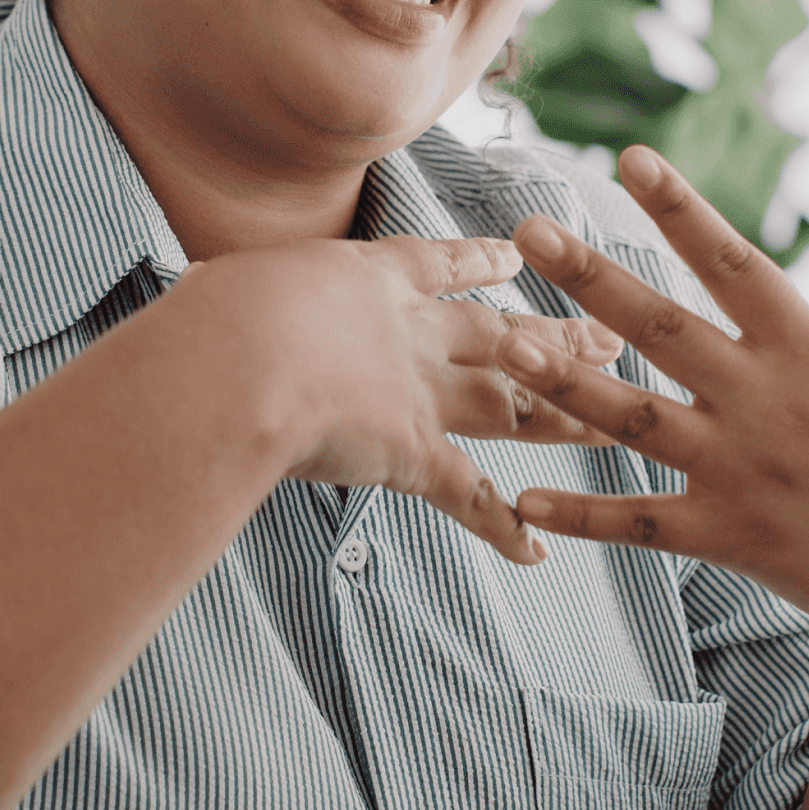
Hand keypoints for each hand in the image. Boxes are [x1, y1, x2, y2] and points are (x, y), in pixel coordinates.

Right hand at [183, 236, 621, 566]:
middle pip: (502, 334)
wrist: (238, 360)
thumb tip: (192, 290)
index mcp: (365, 279)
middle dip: (557, 340)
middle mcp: (409, 330)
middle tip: (609, 339)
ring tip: (616, 424)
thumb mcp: (223, 291)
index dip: (479, 263)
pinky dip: (502, 527)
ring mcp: (420, 390)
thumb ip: (230, 300)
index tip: (513, 258)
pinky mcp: (412, 450)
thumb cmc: (211, 320)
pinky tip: (537, 551)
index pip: (436, 266)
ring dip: (565, 418)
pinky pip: (470, 496)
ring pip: (513, 403)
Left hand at [494, 148, 808, 682]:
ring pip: (633, 419)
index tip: (630, 157)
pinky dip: (582, 515)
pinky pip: (642, 525)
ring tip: (508, 344)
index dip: (680, 208)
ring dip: (565, 382)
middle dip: (589, 276)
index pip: (733, 262)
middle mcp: (767, 403)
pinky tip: (523, 498)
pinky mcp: (732, 539)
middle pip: (662, 326)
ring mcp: (743, 473)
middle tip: (528, 229)